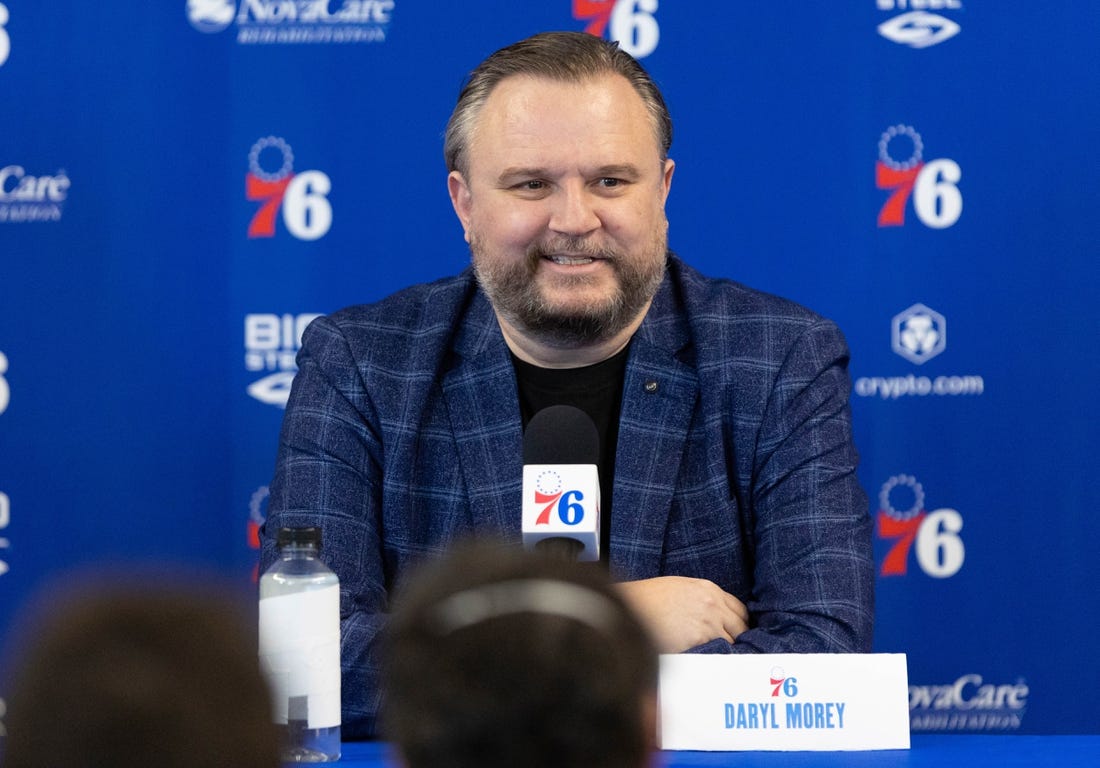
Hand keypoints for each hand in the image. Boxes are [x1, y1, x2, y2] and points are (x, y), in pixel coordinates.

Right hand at [615, 576, 748, 652]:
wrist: (633, 606)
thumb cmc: (650, 597)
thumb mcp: (681, 588)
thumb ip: (702, 598)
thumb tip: (713, 614)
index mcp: (709, 589)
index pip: (740, 610)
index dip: (739, 623)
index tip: (736, 633)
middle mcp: (713, 604)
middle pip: (741, 627)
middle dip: (738, 639)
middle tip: (731, 650)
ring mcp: (708, 621)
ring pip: (733, 643)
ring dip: (728, 651)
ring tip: (720, 659)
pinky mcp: (698, 638)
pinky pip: (718, 651)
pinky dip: (716, 657)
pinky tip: (710, 660)